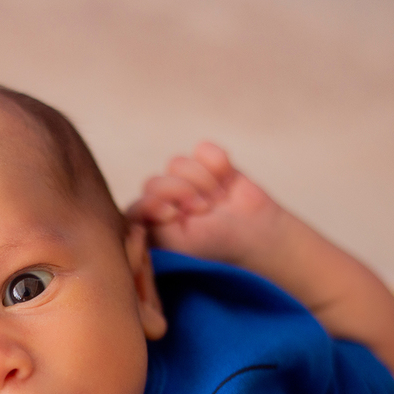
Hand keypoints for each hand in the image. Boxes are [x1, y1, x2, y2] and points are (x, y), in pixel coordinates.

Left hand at [126, 142, 285, 269]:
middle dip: (183, 193)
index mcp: (151, 223)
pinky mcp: (207, 163)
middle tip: (205, 210)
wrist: (258, 234)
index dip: (153, 204)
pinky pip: (203, 149)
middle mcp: (163, 200)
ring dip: (203, 182)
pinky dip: (219, 164)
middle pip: (154, 181)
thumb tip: (139, 203)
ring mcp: (184, 179)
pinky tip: (228, 183)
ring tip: (218, 201)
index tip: (172, 214)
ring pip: (177, 163)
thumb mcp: (178, 243)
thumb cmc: (216, 244)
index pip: (136, 206)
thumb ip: (150, 224)